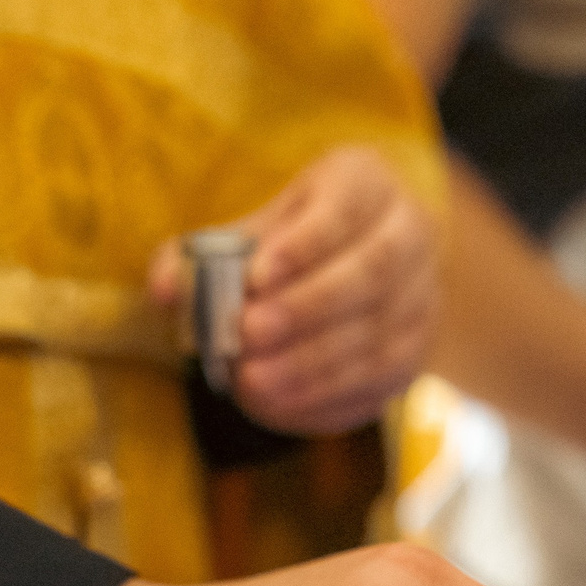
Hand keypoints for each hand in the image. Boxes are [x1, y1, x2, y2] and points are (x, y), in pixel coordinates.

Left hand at [148, 146, 436, 434]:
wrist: (353, 264)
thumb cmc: (288, 242)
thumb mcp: (248, 231)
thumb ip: (200, 257)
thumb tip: (162, 289)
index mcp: (366, 182)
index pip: (345, 207)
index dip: (303, 245)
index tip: (255, 277)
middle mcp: (409, 232)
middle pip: (372, 271)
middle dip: (306, 308)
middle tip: (248, 334)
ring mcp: (423, 294)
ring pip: (379, 331)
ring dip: (312, 362)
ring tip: (252, 381)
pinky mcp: (416, 351)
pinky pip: (381, 378)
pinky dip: (328, 395)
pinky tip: (279, 403)